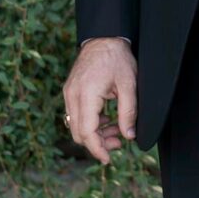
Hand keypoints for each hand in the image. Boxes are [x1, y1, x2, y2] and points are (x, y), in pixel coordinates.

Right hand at [64, 38, 138, 163]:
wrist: (104, 37)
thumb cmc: (117, 58)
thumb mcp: (129, 85)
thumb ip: (128, 112)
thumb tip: (128, 136)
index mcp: (86, 94)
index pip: (87, 131)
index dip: (97, 149)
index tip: (107, 159)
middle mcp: (72, 96)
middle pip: (78, 132)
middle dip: (97, 143)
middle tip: (119, 142)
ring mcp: (68, 93)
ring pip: (76, 125)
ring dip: (94, 133)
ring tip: (116, 132)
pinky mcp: (70, 91)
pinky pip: (76, 115)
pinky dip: (90, 122)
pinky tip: (106, 120)